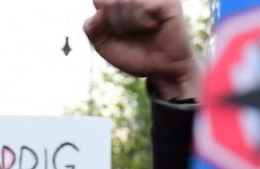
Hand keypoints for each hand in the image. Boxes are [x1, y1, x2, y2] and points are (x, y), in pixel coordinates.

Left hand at [84, 0, 200, 99]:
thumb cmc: (134, 55)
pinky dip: (144, 21)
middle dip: (116, 22)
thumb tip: (97, 14)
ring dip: (130, 22)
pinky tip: (154, 26)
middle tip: (132, 32)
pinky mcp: (168, 1)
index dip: (104, 20)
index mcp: (117, 1)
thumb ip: (92, 29)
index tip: (118, 32)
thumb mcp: (105, 46)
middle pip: (110, 1)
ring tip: (144, 29)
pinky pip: (145, 5)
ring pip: (125, 1)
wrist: (162, 70)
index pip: (98, 0)